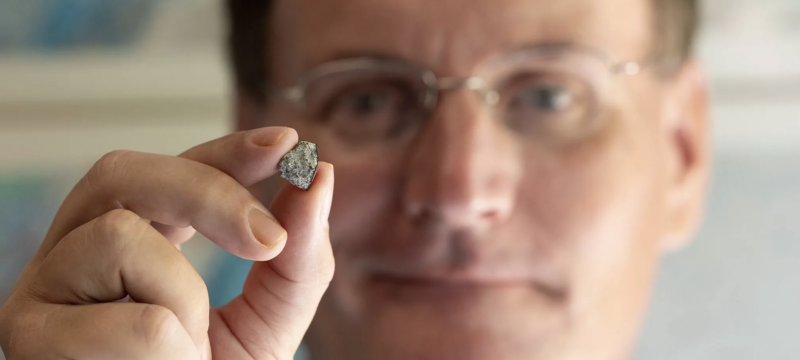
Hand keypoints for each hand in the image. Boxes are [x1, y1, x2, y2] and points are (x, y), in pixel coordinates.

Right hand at [0, 127, 334, 359]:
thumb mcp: (268, 322)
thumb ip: (297, 256)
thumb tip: (322, 176)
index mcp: (127, 246)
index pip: (167, 173)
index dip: (224, 152)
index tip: (285, 143)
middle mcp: (74, 256)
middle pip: (124, 174)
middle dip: (210, 191)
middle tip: (271, 239)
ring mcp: (45, 292)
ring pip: (122, 237)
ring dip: (183, 299)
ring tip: (182, 351)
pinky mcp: (33, 336)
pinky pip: (136, 321)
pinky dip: (172, 353)